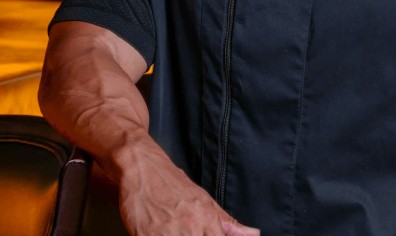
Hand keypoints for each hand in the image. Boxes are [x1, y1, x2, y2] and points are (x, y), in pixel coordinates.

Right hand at [117, 141, 259, 235]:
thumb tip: (254, 234)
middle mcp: (190, 227)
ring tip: (175, 231)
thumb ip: (228, 222)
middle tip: (189, 231)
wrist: (142, 167)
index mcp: (207, 218)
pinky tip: (160, 234)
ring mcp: (167, 233)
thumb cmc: (172, 183)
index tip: (209, 235)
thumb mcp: (203, 199)